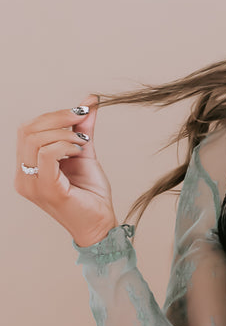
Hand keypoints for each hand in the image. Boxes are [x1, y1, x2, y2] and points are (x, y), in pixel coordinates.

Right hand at [15, 94, 116, 246]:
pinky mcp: (47, 189)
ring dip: (63, 133)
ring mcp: (32, 184)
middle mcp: (23, 177)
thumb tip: (88, 101)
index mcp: (27, 168)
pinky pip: (46, 154)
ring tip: (83, 141)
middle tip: (81, 121)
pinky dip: (64, 145)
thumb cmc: (91, 194)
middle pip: (27, 131)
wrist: (102, 224)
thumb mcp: (84, 153)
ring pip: (35, 140)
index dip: (52, 116)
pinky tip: (78, 150)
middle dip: (57, 118)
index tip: (80, 113)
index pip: (27, 130)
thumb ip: (82, 128)